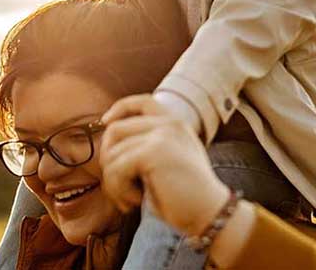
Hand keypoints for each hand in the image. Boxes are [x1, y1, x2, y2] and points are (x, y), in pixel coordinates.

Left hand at [97, 99, 227, 236]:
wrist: (210, 213)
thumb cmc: (186, 197)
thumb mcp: (169, 163)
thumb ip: (148, 147)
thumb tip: (109, 146)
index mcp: (176, 125)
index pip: (143, 102)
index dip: (120, 108)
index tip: (106, 122)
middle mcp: (170, 124)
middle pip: (116, 130)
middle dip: (108, 160)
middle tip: (118, 186)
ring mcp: (162, 135)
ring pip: (111, 154)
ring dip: (113, 183)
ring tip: (130, 199)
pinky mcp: (153, 152)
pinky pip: (116, 169)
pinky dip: (118, 190)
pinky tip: (135, 201)